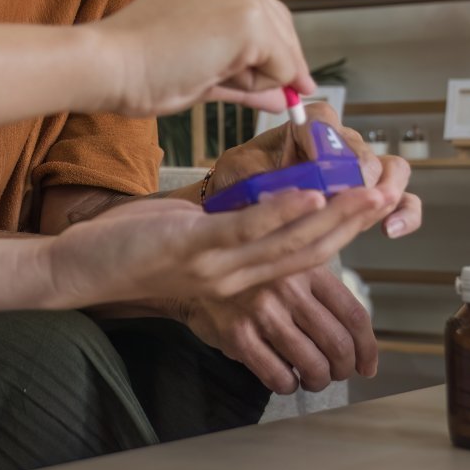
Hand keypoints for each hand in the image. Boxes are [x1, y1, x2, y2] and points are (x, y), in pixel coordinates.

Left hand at [42, 185, 386, 311]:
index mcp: (240, 272)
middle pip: (310, 251)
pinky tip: (307, 192)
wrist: (80, 268)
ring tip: (364, 193)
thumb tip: (264, 192)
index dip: (345, 228)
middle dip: (354, 222)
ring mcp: (217, 267)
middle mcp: (237, 277)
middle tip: (389, 194)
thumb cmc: (132, 245)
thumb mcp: (192, 233)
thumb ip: (230, 221)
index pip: (306, 254)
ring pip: (288, 244)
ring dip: (332, 217)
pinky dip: (281, 211)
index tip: (374, 199)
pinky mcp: (191, 251)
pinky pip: (245, 232)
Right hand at [94, 0, 314, 117]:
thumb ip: (247, 79)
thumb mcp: (204, 67)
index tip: (276, 82)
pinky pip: (283, 68)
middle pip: (282, 27)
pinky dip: (260, 86)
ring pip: (283, 50)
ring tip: (205, 75)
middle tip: (271, 97)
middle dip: (278, 67)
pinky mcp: (250, 20)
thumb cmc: (139, 64)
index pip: (264, 13)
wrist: (111, 64)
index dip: (272, 52)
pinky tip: (213, 77)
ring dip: (259, 77)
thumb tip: (286, 99)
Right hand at [179, 263, 377, 394]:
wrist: (192, 268)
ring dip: (318, 380)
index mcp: (307, 266)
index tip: (368, 366)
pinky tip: (286, 378)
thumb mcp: (288, 259)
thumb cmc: (251, 271)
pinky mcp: (238, 335)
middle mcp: (288, 287)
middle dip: (343, 369)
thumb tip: (359, 326)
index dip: (368, 349)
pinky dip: (289, 385)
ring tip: (313, 377)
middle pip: (338, 345)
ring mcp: (262, 312)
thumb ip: (323, 284)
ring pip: (312, 365)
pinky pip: (278, 376)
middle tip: (338, 372)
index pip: (354, 315)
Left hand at [213, 108, 423, 240]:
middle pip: (361, 149)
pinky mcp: (372, 198)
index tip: (317, 164)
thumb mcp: (239, 173)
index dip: (324, 140)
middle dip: (357, 173)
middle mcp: (339, 142)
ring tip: (376, 207)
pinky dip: (405, 213)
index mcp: (304, 125)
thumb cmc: (241, 183)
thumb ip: (255, 176)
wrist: (246, 208)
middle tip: (346, 194)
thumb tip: (269, 189)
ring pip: (391, 169)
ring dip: (386, 190)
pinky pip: (402, 200)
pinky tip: (391, 230)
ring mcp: (360, 169)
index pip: (323, 120)